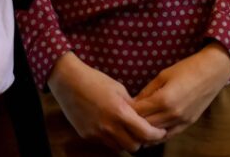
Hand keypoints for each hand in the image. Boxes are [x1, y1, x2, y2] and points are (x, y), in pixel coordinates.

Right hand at [48, 52, 165, 151]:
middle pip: (134, 147)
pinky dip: (113, 139)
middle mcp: (108, 126)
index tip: (161, 132)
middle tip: (146, 133)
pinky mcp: (87, 136)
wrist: (68, 81)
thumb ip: (132, 105)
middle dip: (142, 141)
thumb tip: (144, 115)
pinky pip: (105, 144)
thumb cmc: (95, 80)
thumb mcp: (119, 89)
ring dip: (127, 142)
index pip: (145, 133)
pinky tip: (113, 127)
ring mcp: (96, 133)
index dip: (156, 135)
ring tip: (130, 131)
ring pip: (119, 148)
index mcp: (120, 112)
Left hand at [133, 42, 229, 140]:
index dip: (127, 111)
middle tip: (125, 118)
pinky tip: (150, 133)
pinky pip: (169, 135)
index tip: (120, 107)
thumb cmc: (187, 68)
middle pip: (145, 126)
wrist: (212, 71)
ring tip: (135, 126)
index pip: (138, 112)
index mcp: (164, 99)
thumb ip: (147, 91)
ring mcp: (181, 121)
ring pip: (156, 134)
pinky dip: (158, 136)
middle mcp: (172, 114)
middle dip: (133, 122)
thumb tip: (133, 103)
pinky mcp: (188, 124)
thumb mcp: (163, 75)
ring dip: (144, 131)